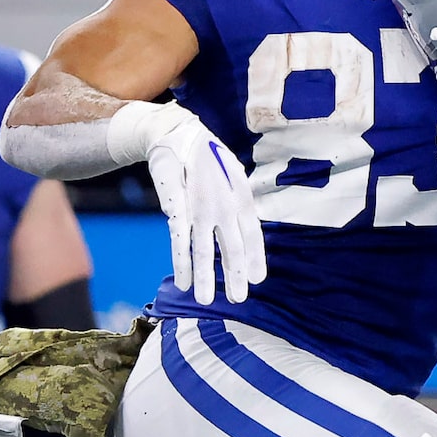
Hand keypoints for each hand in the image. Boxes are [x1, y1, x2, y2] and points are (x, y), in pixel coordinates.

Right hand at [141, 104, 265, 304]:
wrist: (179, 135)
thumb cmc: (210, 159)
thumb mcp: (234, 176)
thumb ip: (240, 203)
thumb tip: (246, 228)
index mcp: (242, 198)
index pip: (253, 235)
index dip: (256, 258)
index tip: (257, 279)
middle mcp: (225, 206)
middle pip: (232, 248)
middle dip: (236, 276)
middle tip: (239, 300)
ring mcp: (201, 208)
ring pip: (204, 250)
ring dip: (206, 278)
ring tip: (205, 301)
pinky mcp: (178, 207)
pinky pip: (180, 240)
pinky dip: (182, 263)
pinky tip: (184, 281)